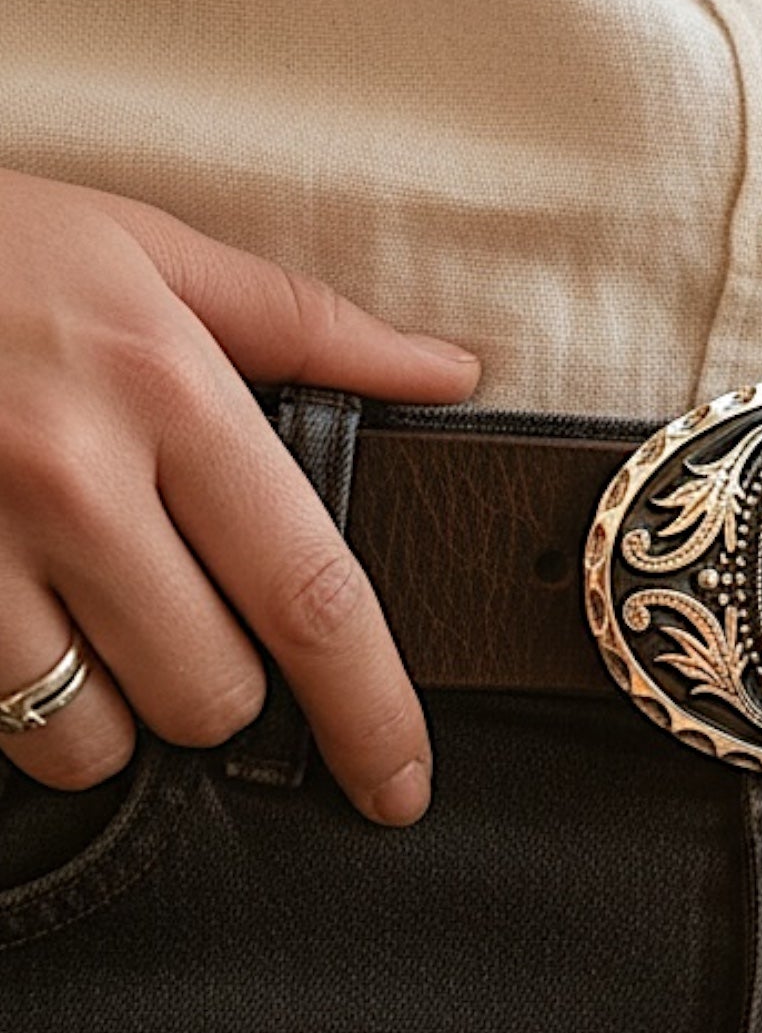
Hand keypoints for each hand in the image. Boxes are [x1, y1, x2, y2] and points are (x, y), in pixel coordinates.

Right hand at [0, 169, 480, 822]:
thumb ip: (311, 327)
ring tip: (95, 622)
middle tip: (188, 617)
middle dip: (221, 690)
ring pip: (92, 735)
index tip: (400, 782)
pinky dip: (25, 707)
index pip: (311, 596)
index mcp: (166, 392)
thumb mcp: (149, 250)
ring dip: (115, 713)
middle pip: (208, 691)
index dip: (372, 713)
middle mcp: (70, 479)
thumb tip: (447, 370)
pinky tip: (21, 628)